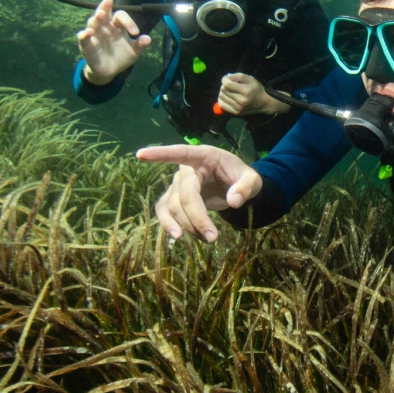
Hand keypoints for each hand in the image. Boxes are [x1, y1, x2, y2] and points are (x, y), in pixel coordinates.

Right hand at [77, 0, 149, 83]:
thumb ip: (140, 45)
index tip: (135, 33)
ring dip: (96, 18)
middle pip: (104, 13)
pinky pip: (83, 37)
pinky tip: (87, 33)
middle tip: (108, 1)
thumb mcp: (133, 52)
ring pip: (92, 22)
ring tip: (100, 15)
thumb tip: (148, 38)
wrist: (110, 71)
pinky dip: (84, 35)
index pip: (120, 16)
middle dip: (105, 7)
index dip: (128, 21)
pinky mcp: (86, 44)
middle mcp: (105, 27)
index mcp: (117, 26)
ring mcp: (94, 34)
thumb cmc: (122, 56)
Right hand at [137, 144, 263, 241]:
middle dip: (196, 217)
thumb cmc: (240, 177)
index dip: (161, 154)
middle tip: (213, 237)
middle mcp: (186, 170)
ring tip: (207, 239)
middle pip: (183, 194)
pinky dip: (169, 225)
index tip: (141, 154)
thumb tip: (234, 201)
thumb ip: (246, 187)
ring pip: (172, 206)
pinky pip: (164, 212)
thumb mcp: (252, 179)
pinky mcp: (174, 199)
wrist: (235, 186)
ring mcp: (177, 184)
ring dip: (186, 225)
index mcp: (203, 156)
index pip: (181, 153)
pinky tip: (179, 236)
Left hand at [217, 72, 283, 116]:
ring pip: (221, 97)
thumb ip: (238, 76)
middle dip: (224, 85)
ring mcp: (238, 108)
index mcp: (245, 91)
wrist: (264, 103)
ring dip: (223, 92)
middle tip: (229, 85)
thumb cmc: (257, 89)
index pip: (227, 84)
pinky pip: (222, 105)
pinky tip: (226, 97)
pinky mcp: (236, 113)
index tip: (227, 78)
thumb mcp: (250, 79)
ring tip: (229, 91)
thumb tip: (226, 77)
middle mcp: (241, 100)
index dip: (224, 79)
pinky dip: (222, 100)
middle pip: (223, 90)